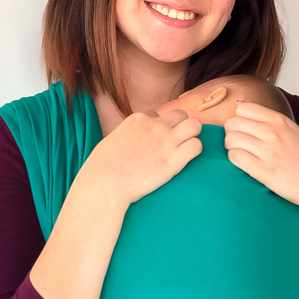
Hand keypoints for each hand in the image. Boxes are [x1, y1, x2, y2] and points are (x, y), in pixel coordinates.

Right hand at [80, 109, 202, 204]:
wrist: (105, 184)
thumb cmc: (102, 167)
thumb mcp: (111, 140)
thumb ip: (126, 135)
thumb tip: (129, 141)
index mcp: (137, 119)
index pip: (157, 114)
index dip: (157, 128)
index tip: (151, 143)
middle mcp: (154, 125)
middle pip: (180, 114)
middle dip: (180, 127)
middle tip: (174, 144)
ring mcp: (165, 141)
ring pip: (195, 125)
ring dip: (192, 136)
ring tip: (184, 149)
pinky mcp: (173, 161)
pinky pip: (197, 146)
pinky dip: (194, 152)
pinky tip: (184, 161)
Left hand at [224, 102, 298, 211]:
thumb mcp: (292, 131)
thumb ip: (269, 120)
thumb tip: (241, 108)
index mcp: (280, 121)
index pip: (243, 109)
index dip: (238, 119)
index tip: (243, 130)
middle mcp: (273, 133)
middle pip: (232, 123)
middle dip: (231, 133)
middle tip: (239, 143)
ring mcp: (268, 151)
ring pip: (231, 139)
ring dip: (231, 147)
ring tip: (241, 153)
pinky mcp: (264, 170)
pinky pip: (235, 157)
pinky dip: (234, 160)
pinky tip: (243, 163)